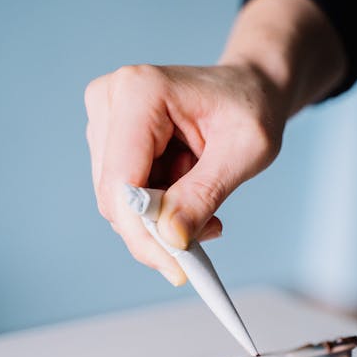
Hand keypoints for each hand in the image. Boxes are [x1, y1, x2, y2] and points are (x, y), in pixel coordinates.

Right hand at [84, 0, 345, 285]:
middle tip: (207, 232)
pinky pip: (127, 195)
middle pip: (115, 196)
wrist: (249, 89)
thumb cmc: (251, 107)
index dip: (144, 233)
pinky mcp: (110, 139)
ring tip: (208, 203)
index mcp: (140, 91)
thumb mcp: (244, 151)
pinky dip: (160, 210)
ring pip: (120, 201)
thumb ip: (204, 193)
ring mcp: (105, 119)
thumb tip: (171, 237)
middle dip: (157, 228)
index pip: (122, 182)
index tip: (177, 268)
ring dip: (163, 218)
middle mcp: (110, 99)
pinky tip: (192, 197)